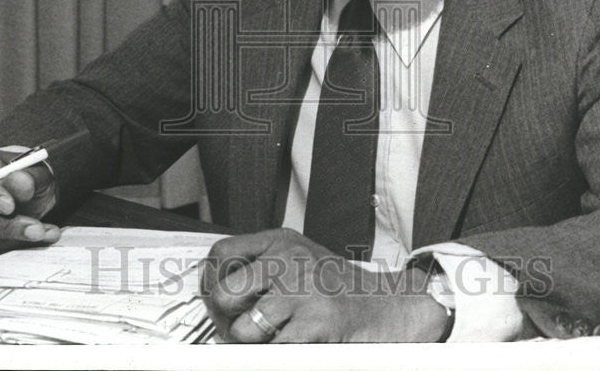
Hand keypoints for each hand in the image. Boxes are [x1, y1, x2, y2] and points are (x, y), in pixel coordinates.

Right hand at [0, 143, 60, 251]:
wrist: (22, 189)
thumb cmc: (19, 171)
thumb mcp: (31, 165)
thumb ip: (28, 173)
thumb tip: (20, 183)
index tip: (8, 205)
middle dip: (0, 225)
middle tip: (34, 229)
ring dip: (10, 239)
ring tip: (43, 233)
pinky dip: (12, 246)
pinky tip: (40, 239)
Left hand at [200, 228, 447, 342]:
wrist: (389, 305)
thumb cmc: (340, 289)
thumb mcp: (299, 261)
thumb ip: (262, 269)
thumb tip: (216, 295)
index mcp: (280, 242)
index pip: (221, 253)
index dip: (210, 282)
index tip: (218, 303)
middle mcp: (287, 259)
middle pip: (223, 293)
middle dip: (227, 321)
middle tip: (242, 331)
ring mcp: (301, 289)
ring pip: (244, 330)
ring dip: (255, 345)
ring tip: (275, 340)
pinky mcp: (316, 320)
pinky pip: (275, 350)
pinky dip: (280, 355)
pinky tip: (297, 346)